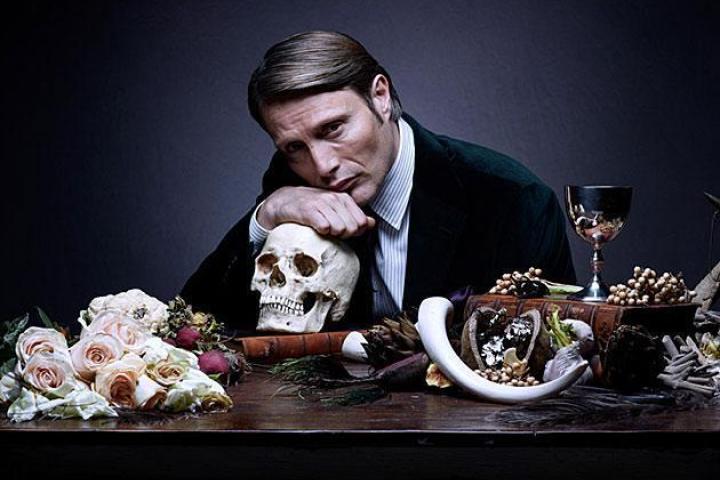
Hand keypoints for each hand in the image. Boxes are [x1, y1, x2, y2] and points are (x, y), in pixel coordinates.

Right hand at [257, 186, 375, 237]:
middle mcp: (334, 199)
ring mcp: (322, 203)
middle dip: (343, 235)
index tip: (341, 230)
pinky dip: (321, 232)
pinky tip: (314, 228)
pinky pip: (324, 227)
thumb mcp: (335, 211)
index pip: (361, 222)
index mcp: (344, 199)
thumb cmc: (311, 208)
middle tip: (330, 231)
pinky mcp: (309, 210)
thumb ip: (354, 217)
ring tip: (322, 229)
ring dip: (331, 234)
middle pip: (351, 228)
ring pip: (339, 229)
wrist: (284, 202)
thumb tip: (371, 223)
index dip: (353, 232)